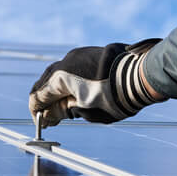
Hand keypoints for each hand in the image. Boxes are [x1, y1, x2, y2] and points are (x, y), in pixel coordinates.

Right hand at [28, 39, 162, 126]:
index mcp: (60, 77)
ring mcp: (78, 55)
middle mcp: (66, 62)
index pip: (38, 95)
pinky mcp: (89, 53)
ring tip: (65, 107)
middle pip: (46, 82)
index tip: (42, 122)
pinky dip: (68, 81)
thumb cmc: (113, 98)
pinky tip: (76, 92)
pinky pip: (72, 68)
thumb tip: (49, 116)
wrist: (139, 76)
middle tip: (52, 117)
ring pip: (58, 73)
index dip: (37, 111)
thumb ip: (64, 112)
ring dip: (57, 90)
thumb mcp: (86, 111)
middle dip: (46, 100)